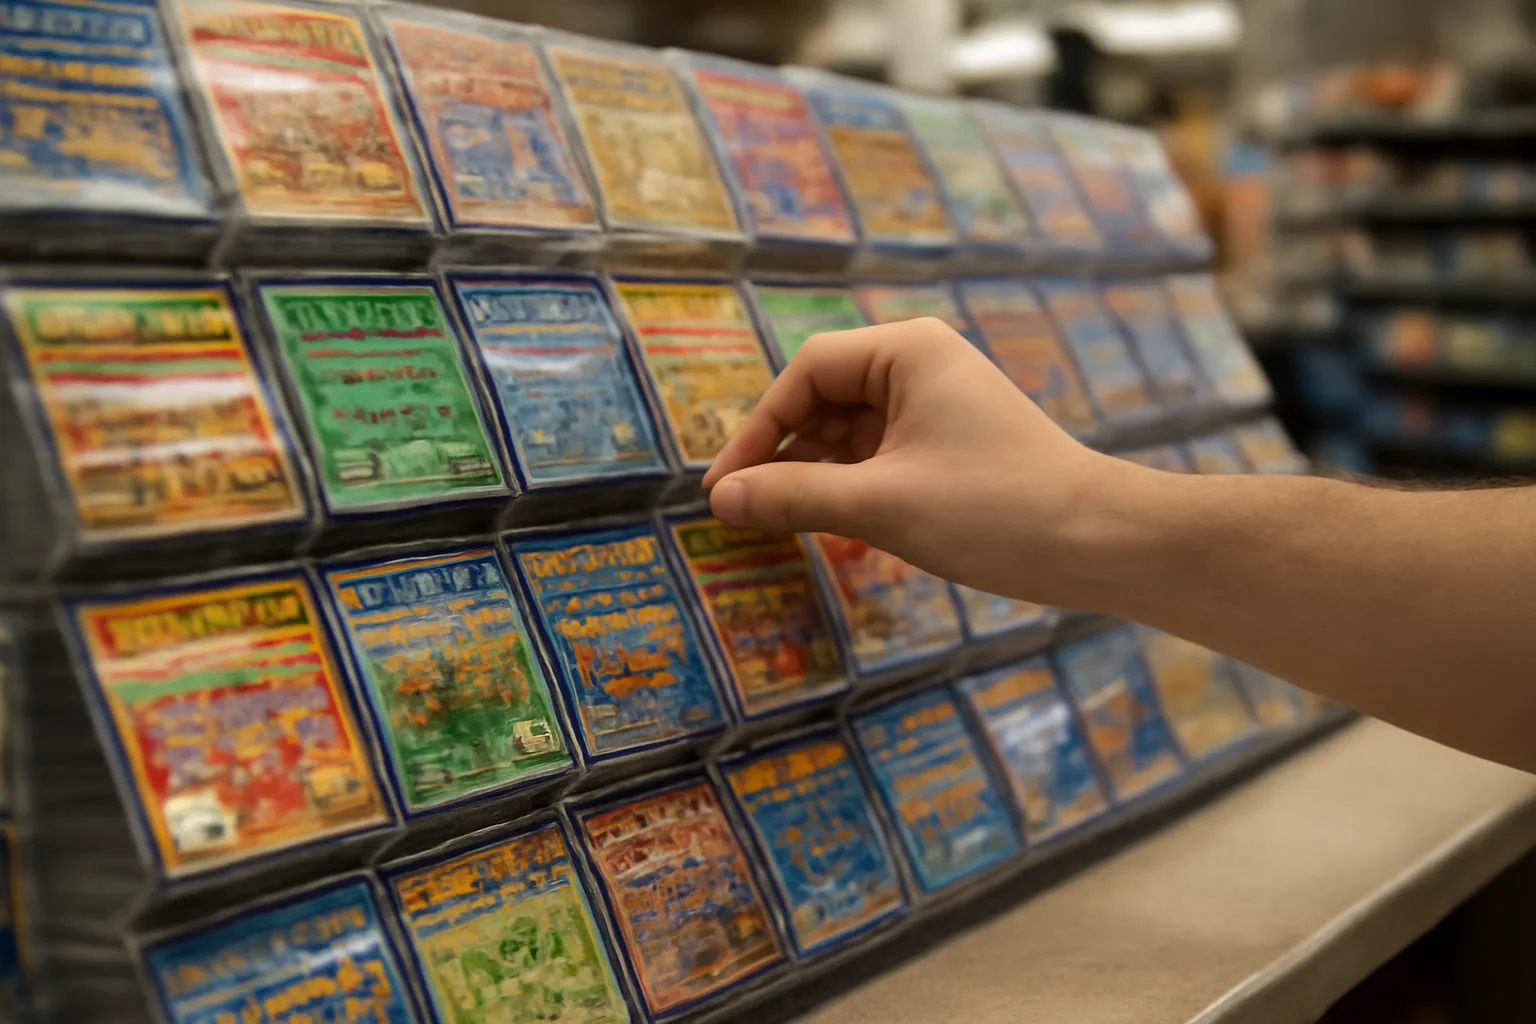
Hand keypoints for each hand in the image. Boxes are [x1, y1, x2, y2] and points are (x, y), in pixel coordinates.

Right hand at [703, 317, 1142, 606]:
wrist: (1101, 544)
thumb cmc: (994, 510)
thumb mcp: (881, 505)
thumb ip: (794, 497)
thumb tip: (719, 499)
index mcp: (909, 351)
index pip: (806, 373)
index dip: (757, 429)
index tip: (723, 486)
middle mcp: (923, 365)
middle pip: (825, 399)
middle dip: (784, 455)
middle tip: (743, 511)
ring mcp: (941, 407)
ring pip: (851, 434)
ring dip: (815, 476)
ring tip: (780, 526)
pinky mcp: (954, 447)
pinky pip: (881, 458)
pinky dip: (850, 488)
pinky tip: (828, 528)